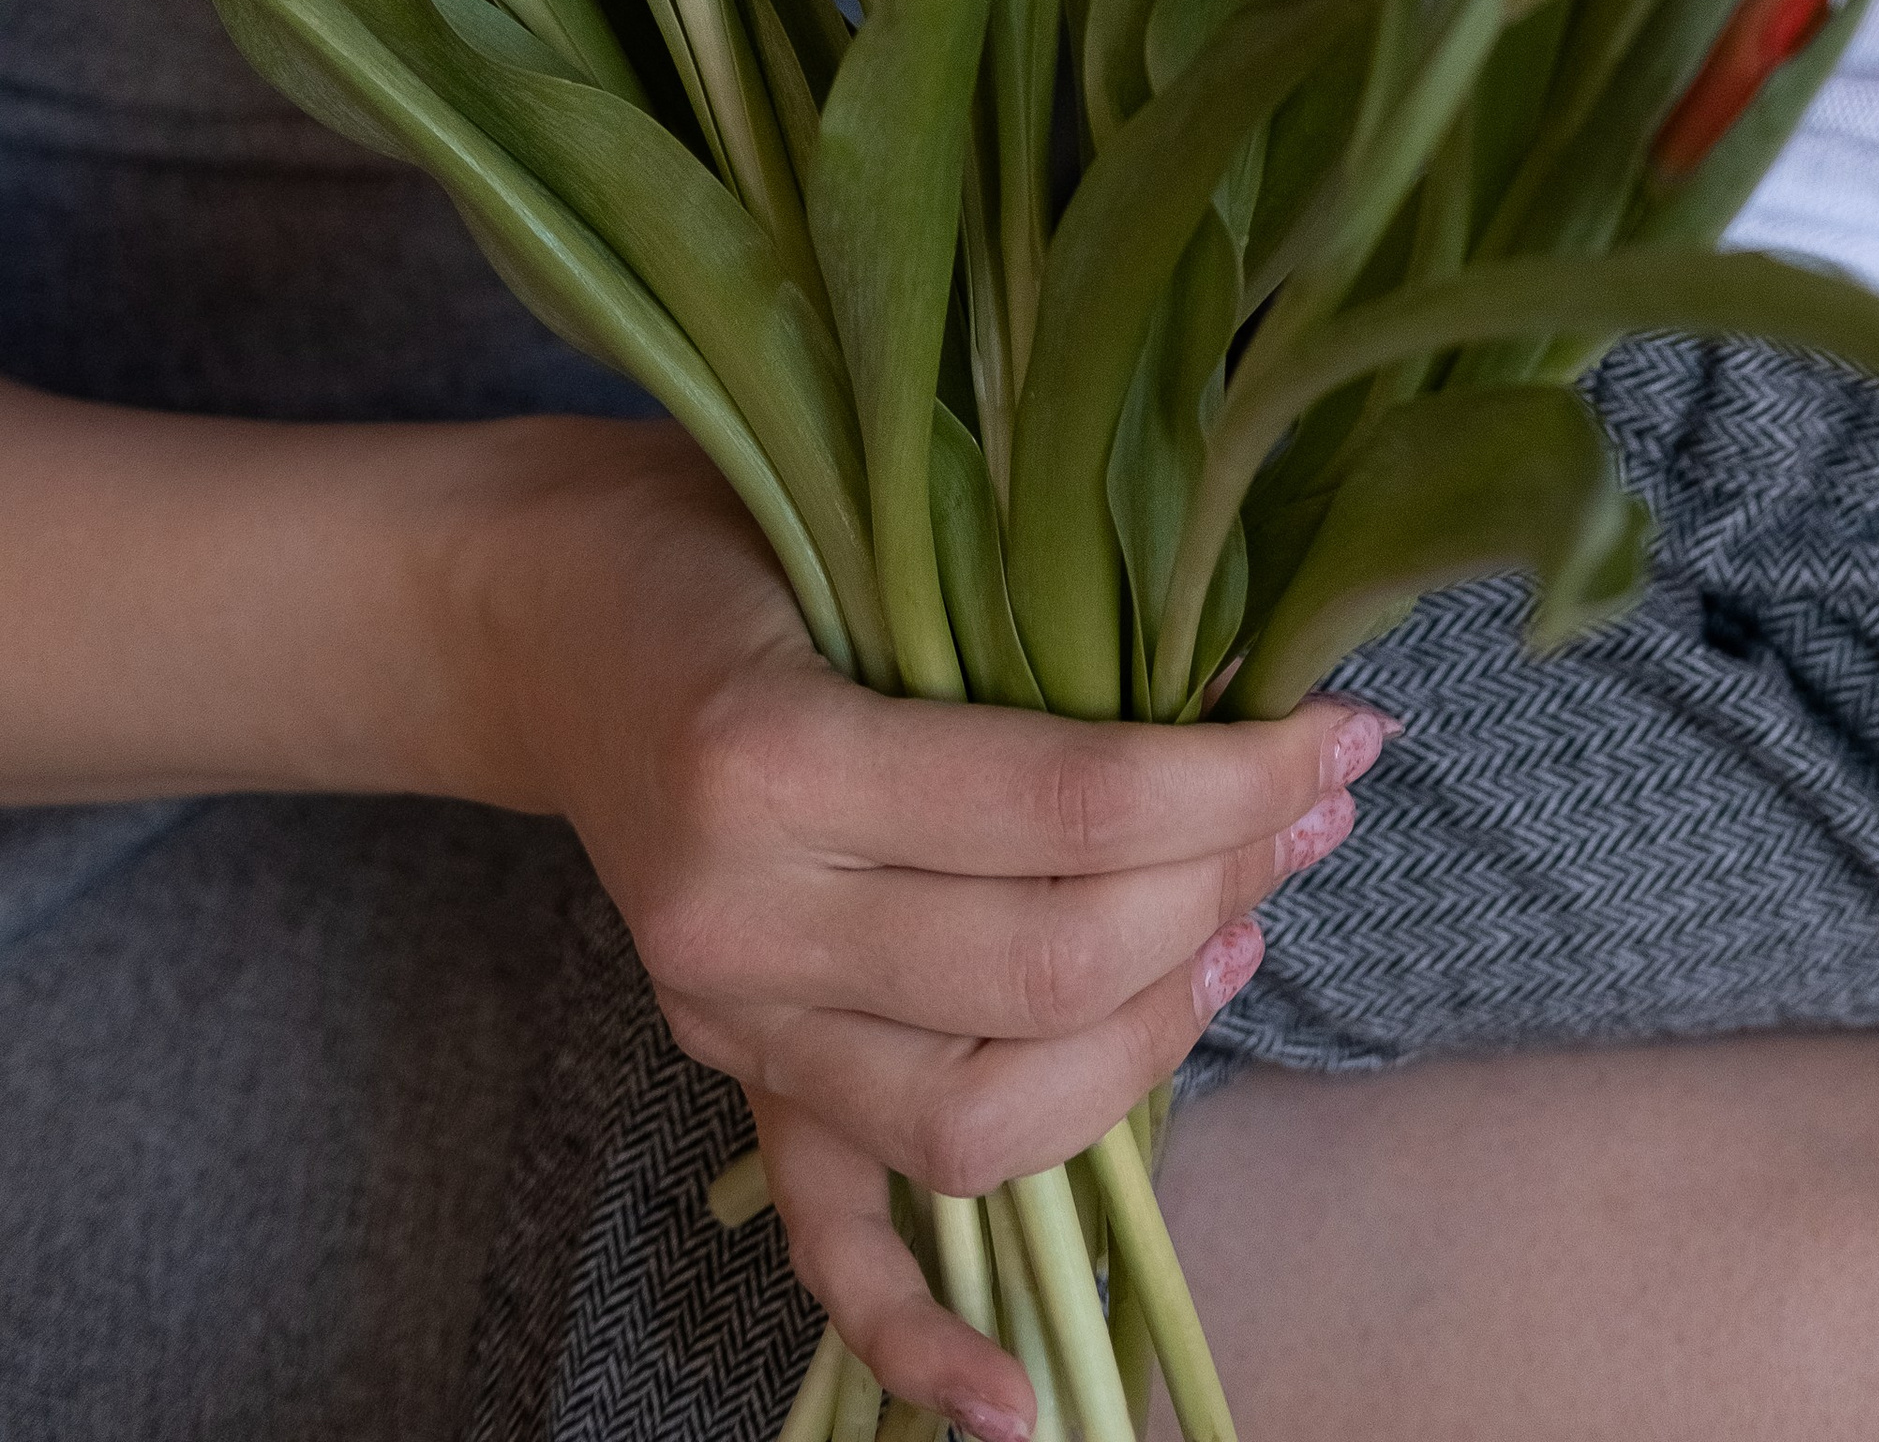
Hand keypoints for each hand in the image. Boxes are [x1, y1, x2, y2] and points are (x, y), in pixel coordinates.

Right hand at [458, 422, 1377, 1438]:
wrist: (535, 612)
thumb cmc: (715, 530)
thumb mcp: (863, 526)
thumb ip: (1021, 612)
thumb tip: (1241, 670)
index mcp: (771, 758)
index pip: (1069, 813)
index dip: (1234, 779)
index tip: (1341, 730)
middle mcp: (743, 919)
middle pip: (1047, 972)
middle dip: (1220, 890)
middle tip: (1306, 808)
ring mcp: (729, 1023)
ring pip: (979, 1118)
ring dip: (1149, 1040)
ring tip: (1237, 934)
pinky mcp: (729, 1076)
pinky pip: (828, 1241)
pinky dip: (917, 1338)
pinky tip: (1021, 1405)